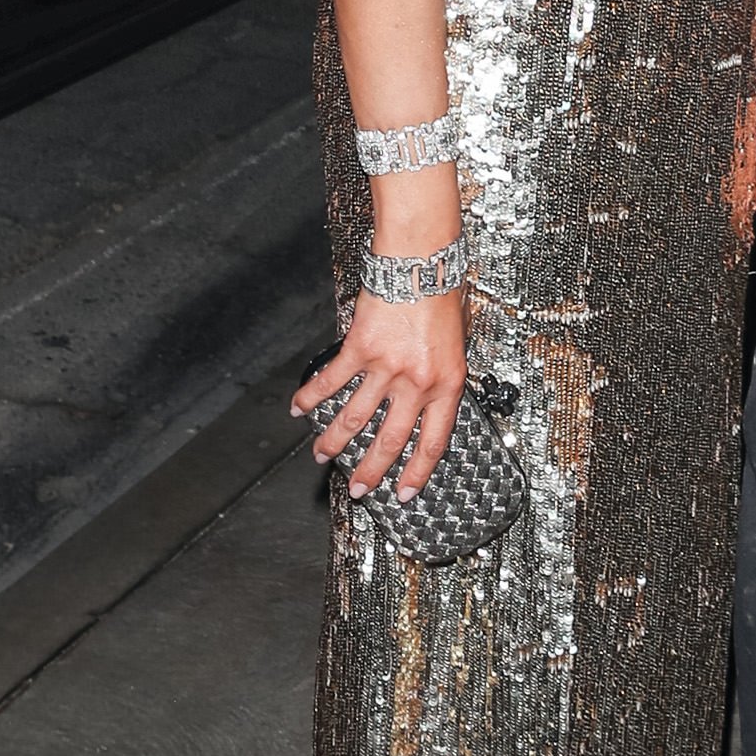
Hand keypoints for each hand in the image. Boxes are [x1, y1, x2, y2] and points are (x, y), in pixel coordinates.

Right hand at [291, 286, 466, 500]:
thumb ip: (441, 376)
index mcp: (446, 384)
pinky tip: (298, 408)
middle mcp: (416, 382)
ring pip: (355, 418)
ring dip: (335, 441)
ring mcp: (385, 368)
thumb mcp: (457, 344)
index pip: (433, 442)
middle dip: (370, 470)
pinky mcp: (359, 349)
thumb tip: (427, 402)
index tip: (405, 492)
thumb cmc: (441, 295)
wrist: (421, 263)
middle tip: (357, 488)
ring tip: (321, 455)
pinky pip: (331, 381)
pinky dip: (311, 396)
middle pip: (390, 439)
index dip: (417, 472)